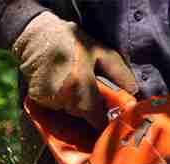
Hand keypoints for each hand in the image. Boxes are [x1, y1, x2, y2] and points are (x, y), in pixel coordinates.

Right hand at [12, 12, 137, 129]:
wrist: (35, 35)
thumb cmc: (71, 42)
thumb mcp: (100, 52)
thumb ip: (118, 72)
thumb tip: (134, 91)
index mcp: (83, 88)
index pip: (97, 119)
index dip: (104, 121)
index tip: (108, 118)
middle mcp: (66, 99)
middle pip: (83, 115)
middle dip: (89, 107)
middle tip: (89, 89)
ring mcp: (51, 101)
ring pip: (69, 111)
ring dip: (74, 102)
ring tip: (74, 82)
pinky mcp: (39, 101)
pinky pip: (56, 106)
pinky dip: (60, 99)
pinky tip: (61, 83)